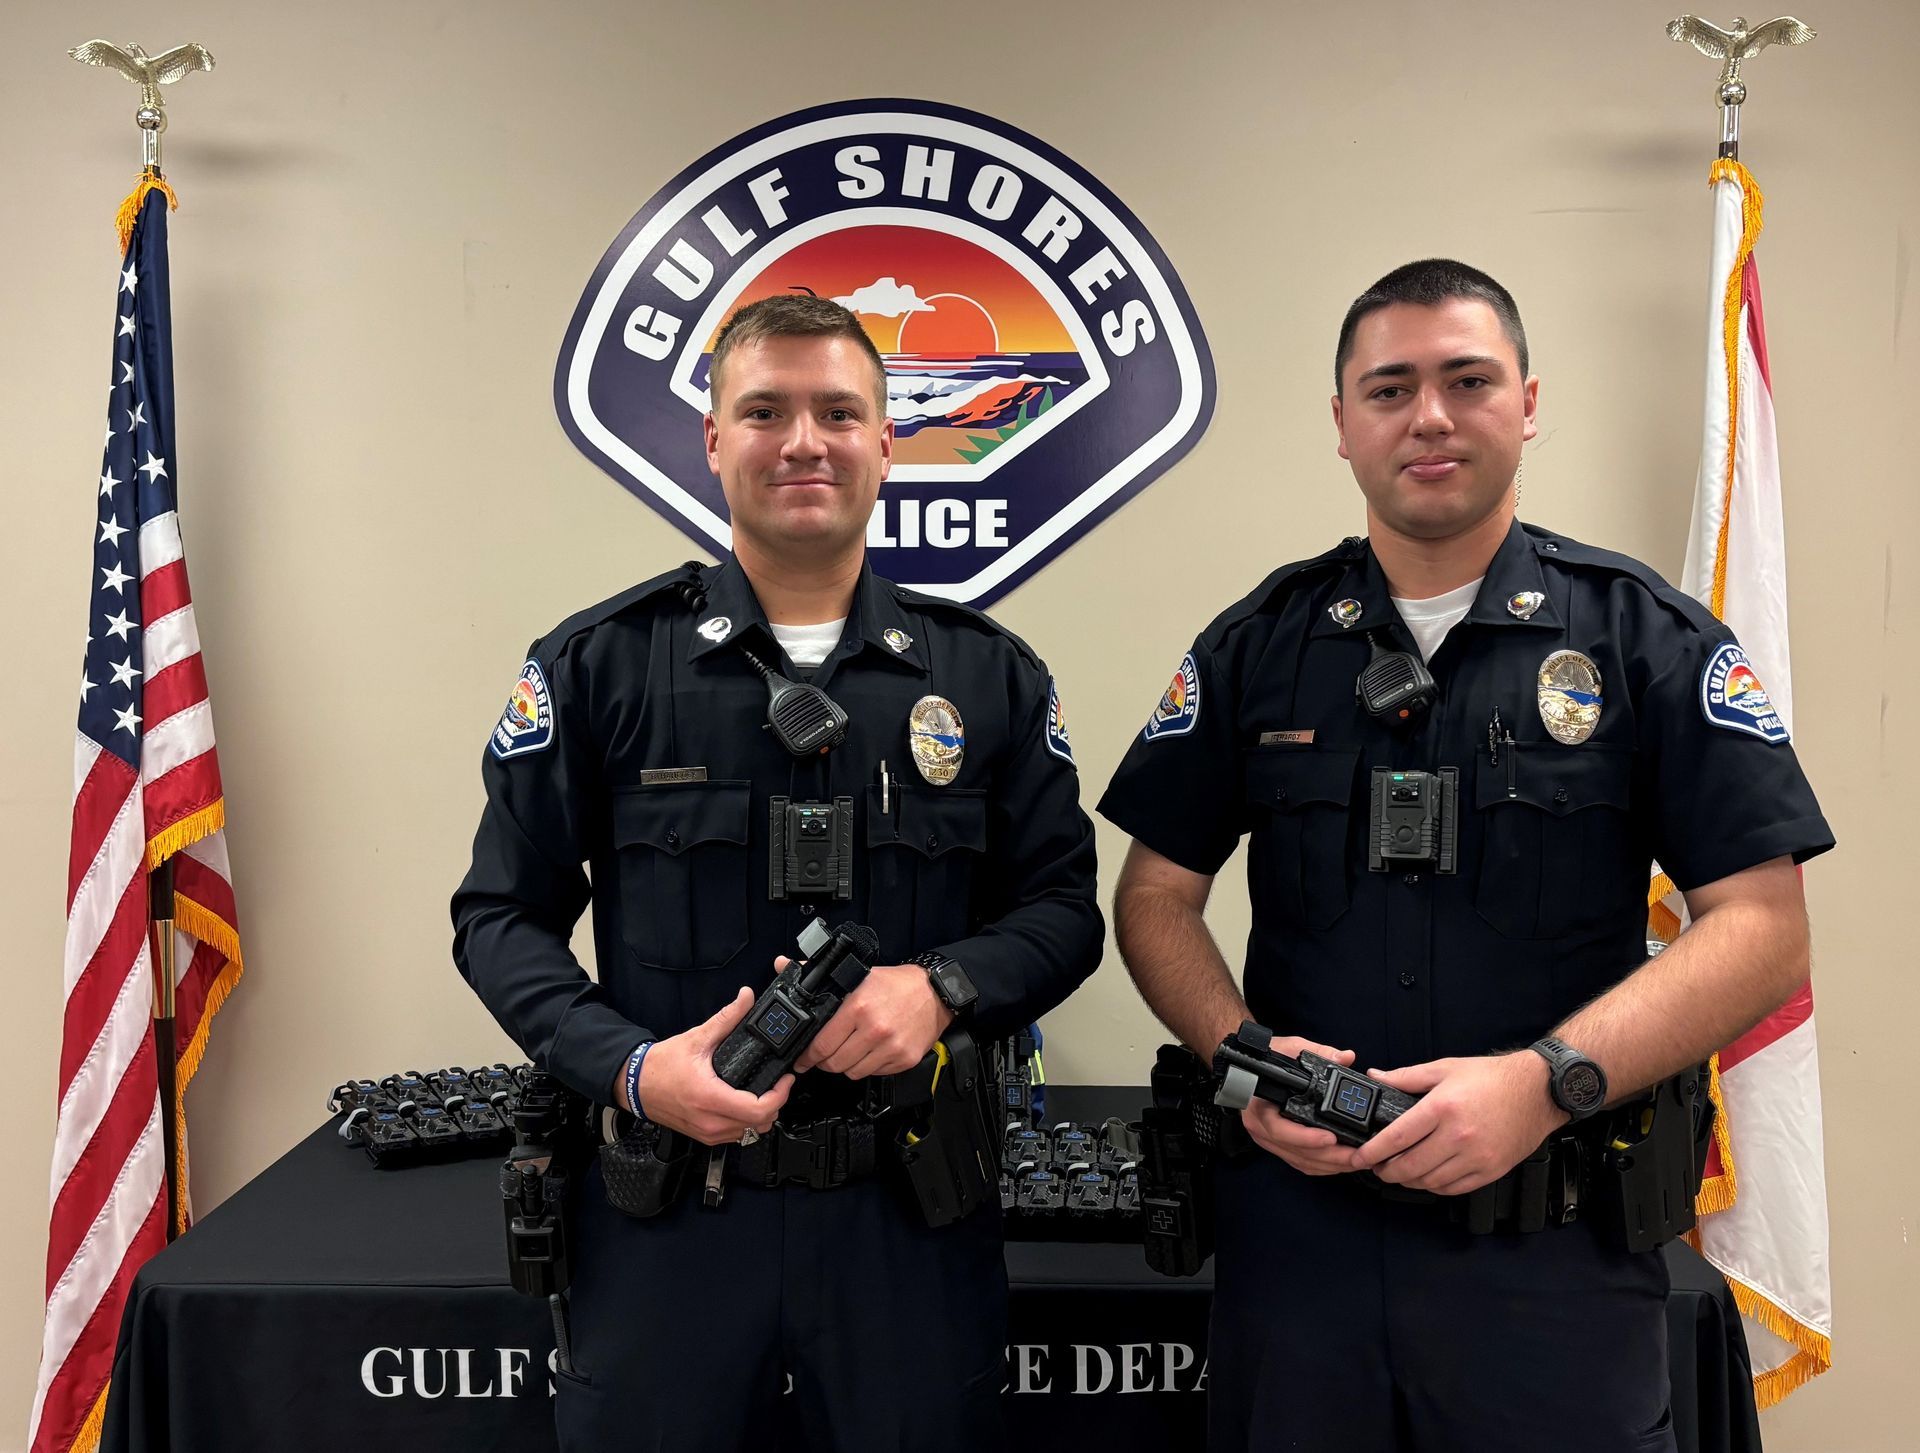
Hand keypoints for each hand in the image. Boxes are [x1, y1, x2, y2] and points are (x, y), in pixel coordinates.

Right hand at [634, 987, 793, 1145]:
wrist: (636, 1085)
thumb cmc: (660, 1067)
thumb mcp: (696, 1038)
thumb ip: (726, 1018)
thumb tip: (745, 999)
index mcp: (710, 1098)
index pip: (758, 1110)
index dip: (779, 1095)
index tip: (784, 1080)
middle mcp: (710, 1122)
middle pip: (760, 1124)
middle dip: (775, 1103)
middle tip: (777, 1084)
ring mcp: (708, 1133)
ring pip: (750, 1133)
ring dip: (762, 1115)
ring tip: (764, 1092)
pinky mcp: (705, 1136)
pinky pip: (736, 1135)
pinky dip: (747, 1122)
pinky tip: (746, 1103)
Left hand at [794, 962, 953, 1078]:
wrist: (934, 991)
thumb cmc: (895, 984)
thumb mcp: (855, 974)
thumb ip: (816, 973)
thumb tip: (782, 964)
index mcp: (858, 1007)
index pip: (821, 1044)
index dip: (808, 1056)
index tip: (803, 1059)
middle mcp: (875, 1029)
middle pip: (835, 1063)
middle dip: (825, 1061)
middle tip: (825, 1054)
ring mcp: (891, 1047)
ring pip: (853, 1073)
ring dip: (847, 1065)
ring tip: (849, 1050)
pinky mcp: (904, 1059)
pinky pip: (875, 1074)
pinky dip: (868, 1066)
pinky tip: (870, 1051)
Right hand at [1239, 1034, 1363, 1176]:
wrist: (1247, 1068)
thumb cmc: (1266, 1058)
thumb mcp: (1291, 1047)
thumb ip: (1320, 1052)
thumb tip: (1346, 1057)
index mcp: (1260, 1106)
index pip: (1280, 1130)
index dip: (1307, 1138)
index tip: (1331, 1138)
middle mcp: (1262, 1128)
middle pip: (1297, 1152)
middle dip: (1331, 1157)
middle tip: (1358, 1155)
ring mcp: (1269, 1140)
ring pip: (1302, 1162)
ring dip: (1331, 1165)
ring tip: (1357, 1160)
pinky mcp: (1278, 1147)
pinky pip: (1301, 1163)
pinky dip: (1323, 1167)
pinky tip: (1341, 1162)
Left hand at [1350, 1052, 1568, 1195]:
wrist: (1537, 1092)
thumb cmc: (1491, 1078)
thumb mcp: (1445, 1068)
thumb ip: (1406, 1077)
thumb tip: (1376, 1077)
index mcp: (1442, 1108)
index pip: (1397, 1137)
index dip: (1372, 1151)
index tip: (1359, 1157)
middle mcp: (1458, 1136)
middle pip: (1410, 1166)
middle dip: (1386, 1171)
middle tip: (1377, 1166)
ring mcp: (1476, 1157)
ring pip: (1430, 1182)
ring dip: (1408, 1180)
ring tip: (1399, 1171)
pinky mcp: (1490, 1171)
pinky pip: (1453, 1188)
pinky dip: (1434, 1186)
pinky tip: (1427, 1176)